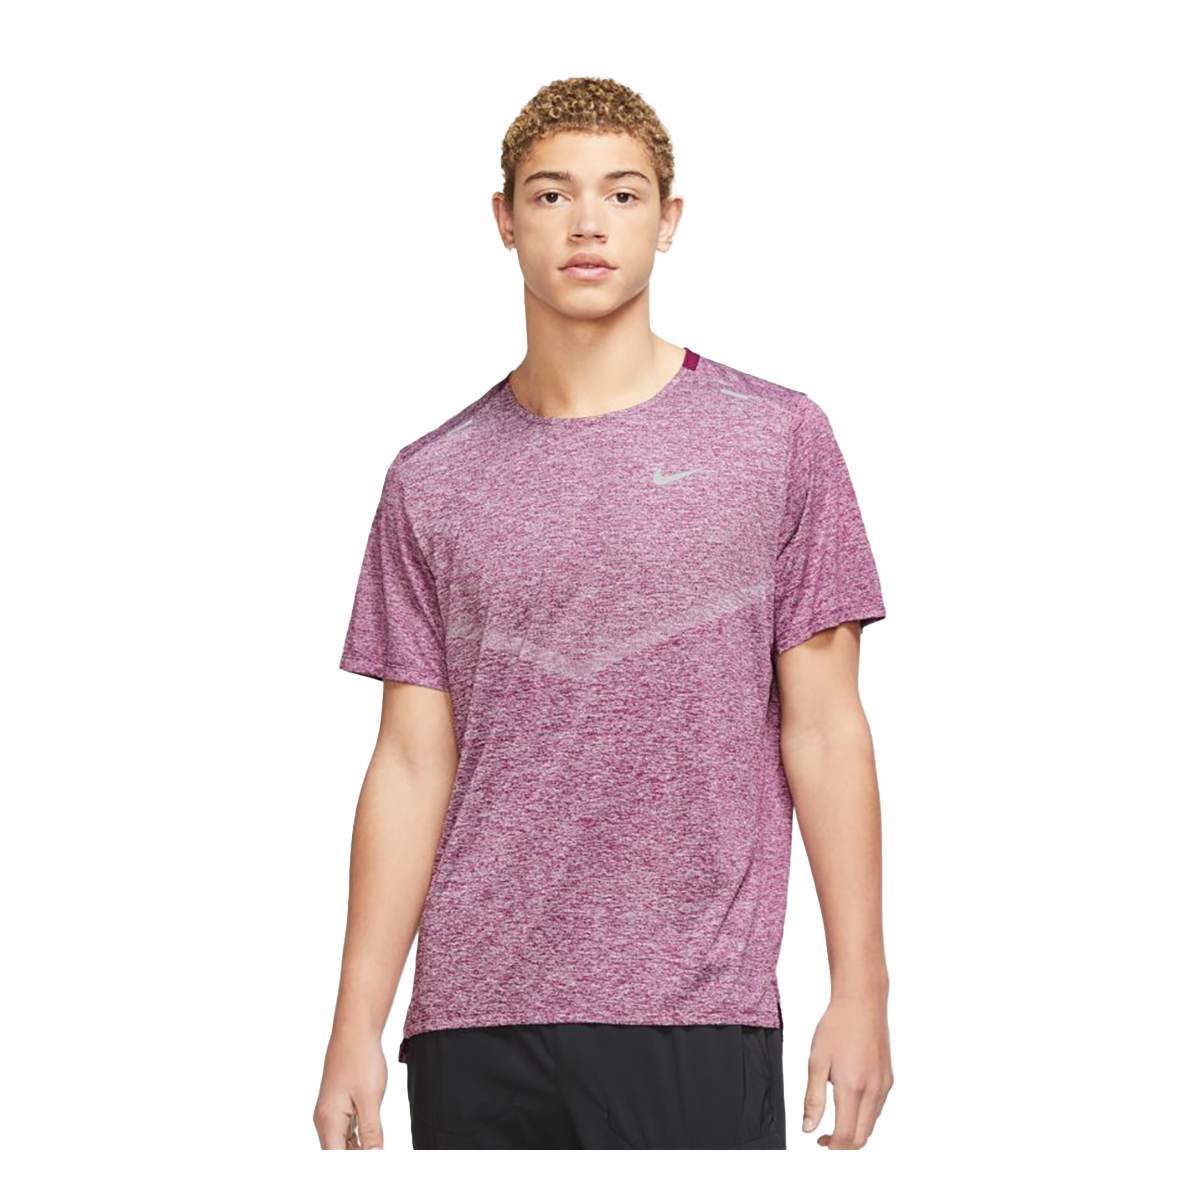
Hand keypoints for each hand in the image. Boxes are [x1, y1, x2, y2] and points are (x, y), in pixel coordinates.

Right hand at [313, 1031, 389, 1148]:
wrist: (355, 1032)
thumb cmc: (360, 1058)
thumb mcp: (370, 1098)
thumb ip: (371, 1132)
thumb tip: (374, 1153)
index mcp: (329, 1122)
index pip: (336, 1156)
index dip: (356, 1158)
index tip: (373, 1151)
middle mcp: (326, 1121)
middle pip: (339, 1151)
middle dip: (358, 1153)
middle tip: (377, 1146)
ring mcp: (332, 1114)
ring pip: (343, 1145)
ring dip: (359, 1149)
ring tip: (376, 1145)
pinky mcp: (340, 1107)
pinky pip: (347, 1132)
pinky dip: (359, 1141)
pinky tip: (371, 1142)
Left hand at [802, 993, 893, 1148]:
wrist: (861, 1003)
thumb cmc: (837, 1027)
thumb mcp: (816, 1061)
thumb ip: (813, 1098)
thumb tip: (809, 1127)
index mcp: (852, 1087)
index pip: (846, 1136)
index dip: (832, 1147)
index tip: (819, 1143)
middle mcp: (873, 1090)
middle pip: (862, 1137)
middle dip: (843, 1145)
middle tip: (823, 1140)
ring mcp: (884, 1085)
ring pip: (872, 1124)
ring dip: (854, 1132)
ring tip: (833, 1125)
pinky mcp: (888, 1079)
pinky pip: (878, 1108)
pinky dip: (864, 1117)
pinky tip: (849, 1105)